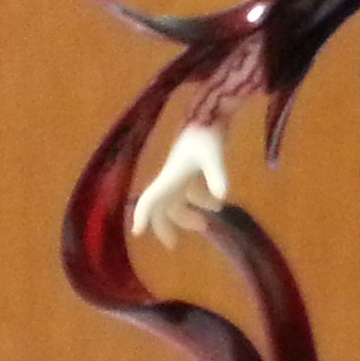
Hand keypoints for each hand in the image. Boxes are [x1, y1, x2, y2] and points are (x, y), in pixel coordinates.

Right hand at [132, 119, 231, 245]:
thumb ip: (216, 177)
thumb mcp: (213, 156)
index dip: (143, 215)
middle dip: (165, 226)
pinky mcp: (192, 169)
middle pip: (162, 206)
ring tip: (204, 226)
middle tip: (172, 245)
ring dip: (187, 215)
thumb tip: (222, 198)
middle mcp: (172, 177)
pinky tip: (218, 204)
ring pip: (178, 200)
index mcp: (171, 176)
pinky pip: (191, 191)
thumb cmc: (207, 135)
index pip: (151, 199)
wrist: (210, 115)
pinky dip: (201, 200)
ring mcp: (182, 173)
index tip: (138, 233)